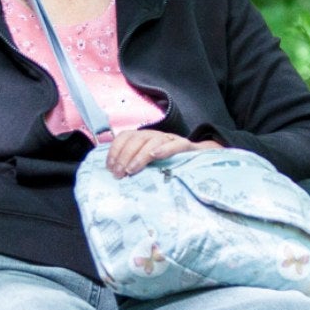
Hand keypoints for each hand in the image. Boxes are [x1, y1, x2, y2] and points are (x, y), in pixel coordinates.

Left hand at [100, 130, 217, 177]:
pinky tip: (155, 156)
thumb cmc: (169, 164)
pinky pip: (175, 144)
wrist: (199, 159)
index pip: (125, 136)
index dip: (115, 150)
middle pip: (136, 139)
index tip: (109, 167)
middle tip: (118, 173)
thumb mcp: (148, 164)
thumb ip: (132, 165)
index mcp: (143, 137)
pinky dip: (164, 149)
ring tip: (131, 170)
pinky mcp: (185, 145)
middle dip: (124, 156)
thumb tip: (113, 174)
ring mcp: (170, 139)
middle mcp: (155, 135)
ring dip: (139, 155)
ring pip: (152, 141)